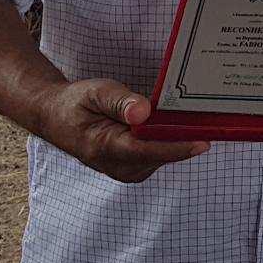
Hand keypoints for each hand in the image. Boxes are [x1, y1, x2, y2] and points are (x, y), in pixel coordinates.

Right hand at [32, 78, 209, 182]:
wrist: (57, 117)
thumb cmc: (76, 104)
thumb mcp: (95, 92)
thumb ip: (120, 102)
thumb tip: (143, 112)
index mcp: (105, 148)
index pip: (148, 151)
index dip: (178, 147)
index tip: (203, 141)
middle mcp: (117, 166)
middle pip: (161, 153)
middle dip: (182, 136)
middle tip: (204, 115)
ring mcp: (126, 169)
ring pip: (162, 154)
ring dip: (175, 137)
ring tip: (187, 116)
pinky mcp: (134, 167)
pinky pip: (158, 154)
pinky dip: (167, 140)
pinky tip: (172, 124)